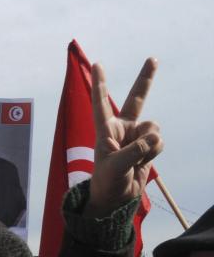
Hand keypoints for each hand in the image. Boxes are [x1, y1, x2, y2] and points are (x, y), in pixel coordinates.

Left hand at [87, 59, 162, 217]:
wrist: (116, 198)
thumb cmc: (107, 181)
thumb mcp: (115, 167)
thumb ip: (134, 151)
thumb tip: (154, 137)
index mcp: (105, 131)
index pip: (101, 104)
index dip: (100, 84)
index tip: (97, 65)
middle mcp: (121, 129)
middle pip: (136, 99)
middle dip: (146, 79)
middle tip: (153, 59)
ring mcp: (135, 136)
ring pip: (154, 128)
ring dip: (150, 145)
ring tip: (135, 159)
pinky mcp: (147, 145)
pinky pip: (159, 141)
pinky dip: (154, 152)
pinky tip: (142, 162)